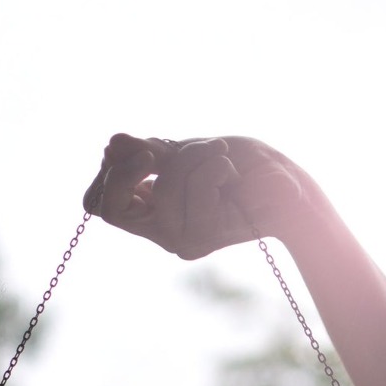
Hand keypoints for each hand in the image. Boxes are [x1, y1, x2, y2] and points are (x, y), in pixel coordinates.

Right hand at [83, 134, 311, 258]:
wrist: (286, 190)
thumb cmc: (237, 168)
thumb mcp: (187, 152)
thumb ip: (149, 152)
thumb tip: (111, 145)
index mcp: (150, 213)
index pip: (99, 206)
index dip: (105, 177)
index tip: (129, 150)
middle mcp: (162, 234)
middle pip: (114, 207)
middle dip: (133, 167)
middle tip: (158, 149)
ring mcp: (183, 240)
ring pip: (164, 190)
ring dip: (194, 156)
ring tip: (220, 154)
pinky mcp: (207, 238)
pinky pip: (196, 190)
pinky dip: (213, 166)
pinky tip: (231, 172)